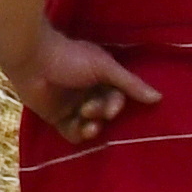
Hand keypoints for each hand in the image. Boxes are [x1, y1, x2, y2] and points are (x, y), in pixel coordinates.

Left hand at [14, 32, 160, 142]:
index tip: (111, 109)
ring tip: (88, 125)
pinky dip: (78, 134)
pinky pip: (71, 132)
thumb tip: (158, 98)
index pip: (117, 97)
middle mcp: (87, 91)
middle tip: (91, 110)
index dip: (116, 105)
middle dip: (102, 114)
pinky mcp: (55, 116)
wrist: (32, 59)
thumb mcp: (105, 67)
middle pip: (104, 112)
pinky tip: (79, 130)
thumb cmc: (70, 57)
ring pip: (90, 124)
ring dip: (92, 128)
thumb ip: (130, 84)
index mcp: (100, 77)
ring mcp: (71, 105)